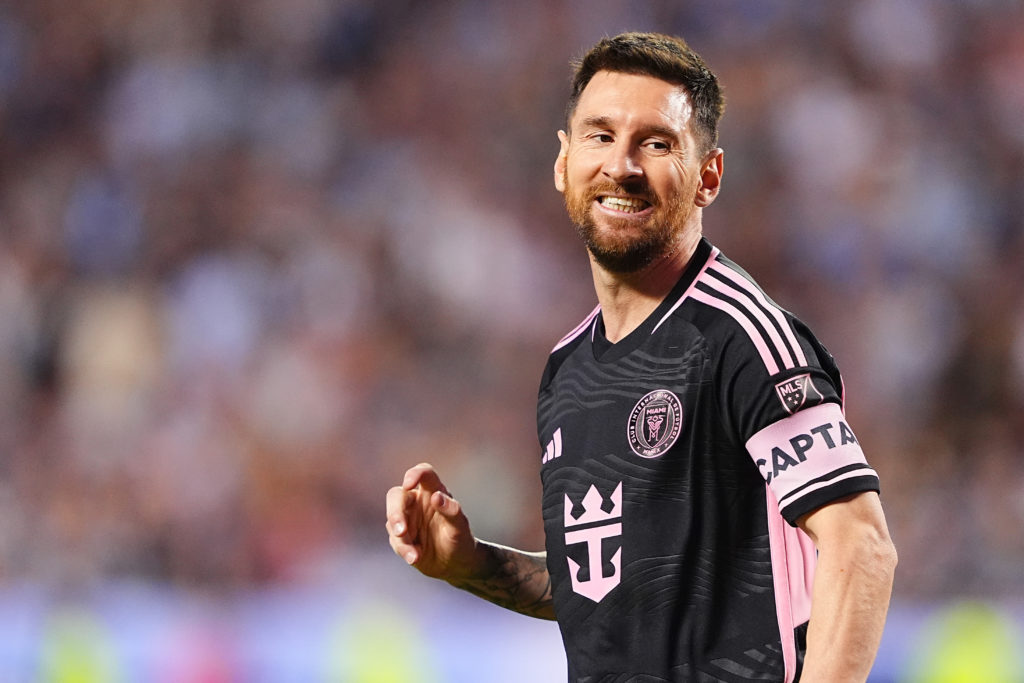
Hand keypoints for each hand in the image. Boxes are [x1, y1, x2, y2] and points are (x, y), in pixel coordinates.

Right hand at [385, 463, 478, 580]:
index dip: (414, 474)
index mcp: (433, 492)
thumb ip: (451, 511)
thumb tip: (436, 497)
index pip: (423, 473)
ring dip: (401, 538)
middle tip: (402, 532)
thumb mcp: (460, 527)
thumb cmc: (460, 540)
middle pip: (396, 495)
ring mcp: (407, 519)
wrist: (455, 564)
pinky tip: (415, 558)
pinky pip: (395, 540)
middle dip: (395, 513)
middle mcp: (417, 502)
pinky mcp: (400, 536)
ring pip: (391, 520)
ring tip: (416, 556)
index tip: (409, 485)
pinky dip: (404, 549)